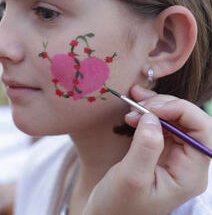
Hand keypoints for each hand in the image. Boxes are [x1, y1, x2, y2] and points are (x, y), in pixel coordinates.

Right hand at [83, 84, 211, 214]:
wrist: (107, 213)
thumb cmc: (118, 204)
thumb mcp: (131, 178)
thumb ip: (146, 147)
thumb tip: (153, 117)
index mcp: (190, 174)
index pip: (203, 133)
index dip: (182, 112)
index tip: (152, 108)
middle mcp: (187, 163)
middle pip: (190, 122)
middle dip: (165, 107)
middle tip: (138, 105)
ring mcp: (174, 155)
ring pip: (175, 118)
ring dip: (155, 106)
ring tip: (133, 104)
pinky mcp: (160, 149)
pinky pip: (160, 123)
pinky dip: (147, 111)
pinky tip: (133, 108)